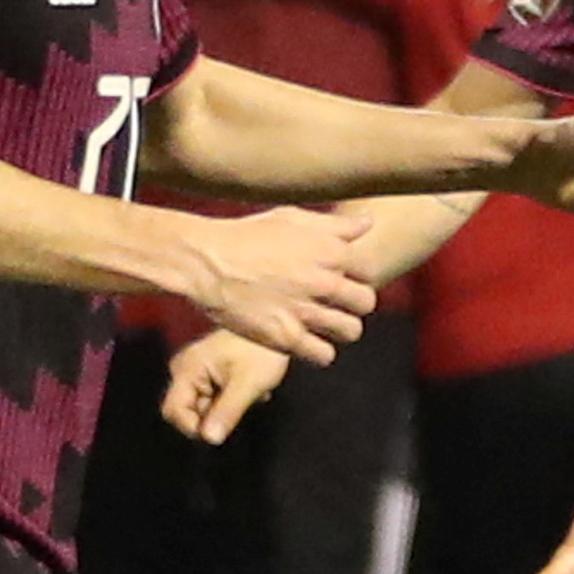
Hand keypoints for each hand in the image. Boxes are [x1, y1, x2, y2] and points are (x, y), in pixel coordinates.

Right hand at [163, 329, 291, 443]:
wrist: (277, 327)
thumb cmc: (263, 350)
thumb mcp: (248, 385)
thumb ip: (227, 412)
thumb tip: (209, 439)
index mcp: (188, 368)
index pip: (174, 412)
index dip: (194, 428)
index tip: (222, 429)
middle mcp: (184, 368)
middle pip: (185, 410)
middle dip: (212, 417)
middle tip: (239, 405)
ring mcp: (193, 369)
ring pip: (200, 406)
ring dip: (222, 408)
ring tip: (246, 394)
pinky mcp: (205, 371)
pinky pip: (208, 397)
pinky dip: (226, 400)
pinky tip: (245, 389)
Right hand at [176, 203, 375, 363]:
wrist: (205, 262)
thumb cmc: (246, 236)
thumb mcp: (291, 218)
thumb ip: (333, 225)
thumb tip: (368, 222)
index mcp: (328, 249)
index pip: (368, 271)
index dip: (356, 277)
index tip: (340, 280)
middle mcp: (322, 280)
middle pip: (365, 303)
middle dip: (353, 305)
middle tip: (333, 305)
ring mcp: (305, 310)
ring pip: (350, 331)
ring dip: (339, 329)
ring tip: (321, 325)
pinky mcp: (286, 337)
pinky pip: (324, 355)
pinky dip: (318, 351)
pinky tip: (305, 341)